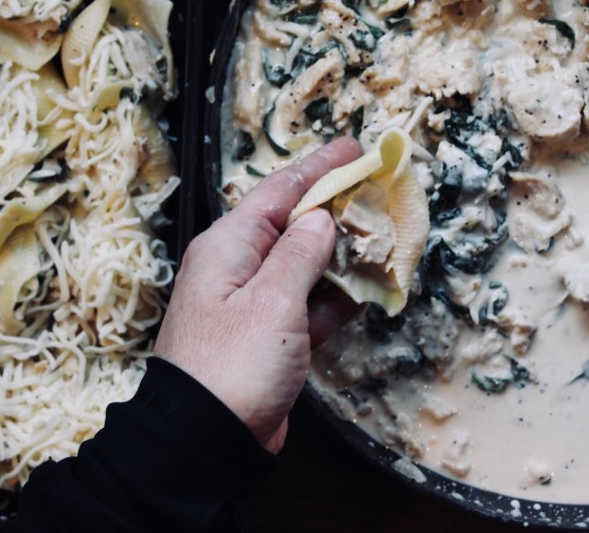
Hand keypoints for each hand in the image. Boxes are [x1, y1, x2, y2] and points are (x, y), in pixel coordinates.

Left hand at [154, 138, 362, 453]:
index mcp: (228, 246)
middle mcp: (238, 267)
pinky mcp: (269, 338)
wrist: (205, 441)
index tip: (354, 148)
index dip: (319, 167)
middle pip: (294, 224)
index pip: (279, 191)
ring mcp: (253, 304)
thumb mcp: (271, 301)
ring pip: (305, 264)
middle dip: (336, 208)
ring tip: (383, 237)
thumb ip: (300, 254)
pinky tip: (366, 289)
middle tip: (378, 188)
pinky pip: (307, 303)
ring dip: (342, 254)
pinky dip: (335, 296)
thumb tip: (321, 218)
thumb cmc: (231, 366)